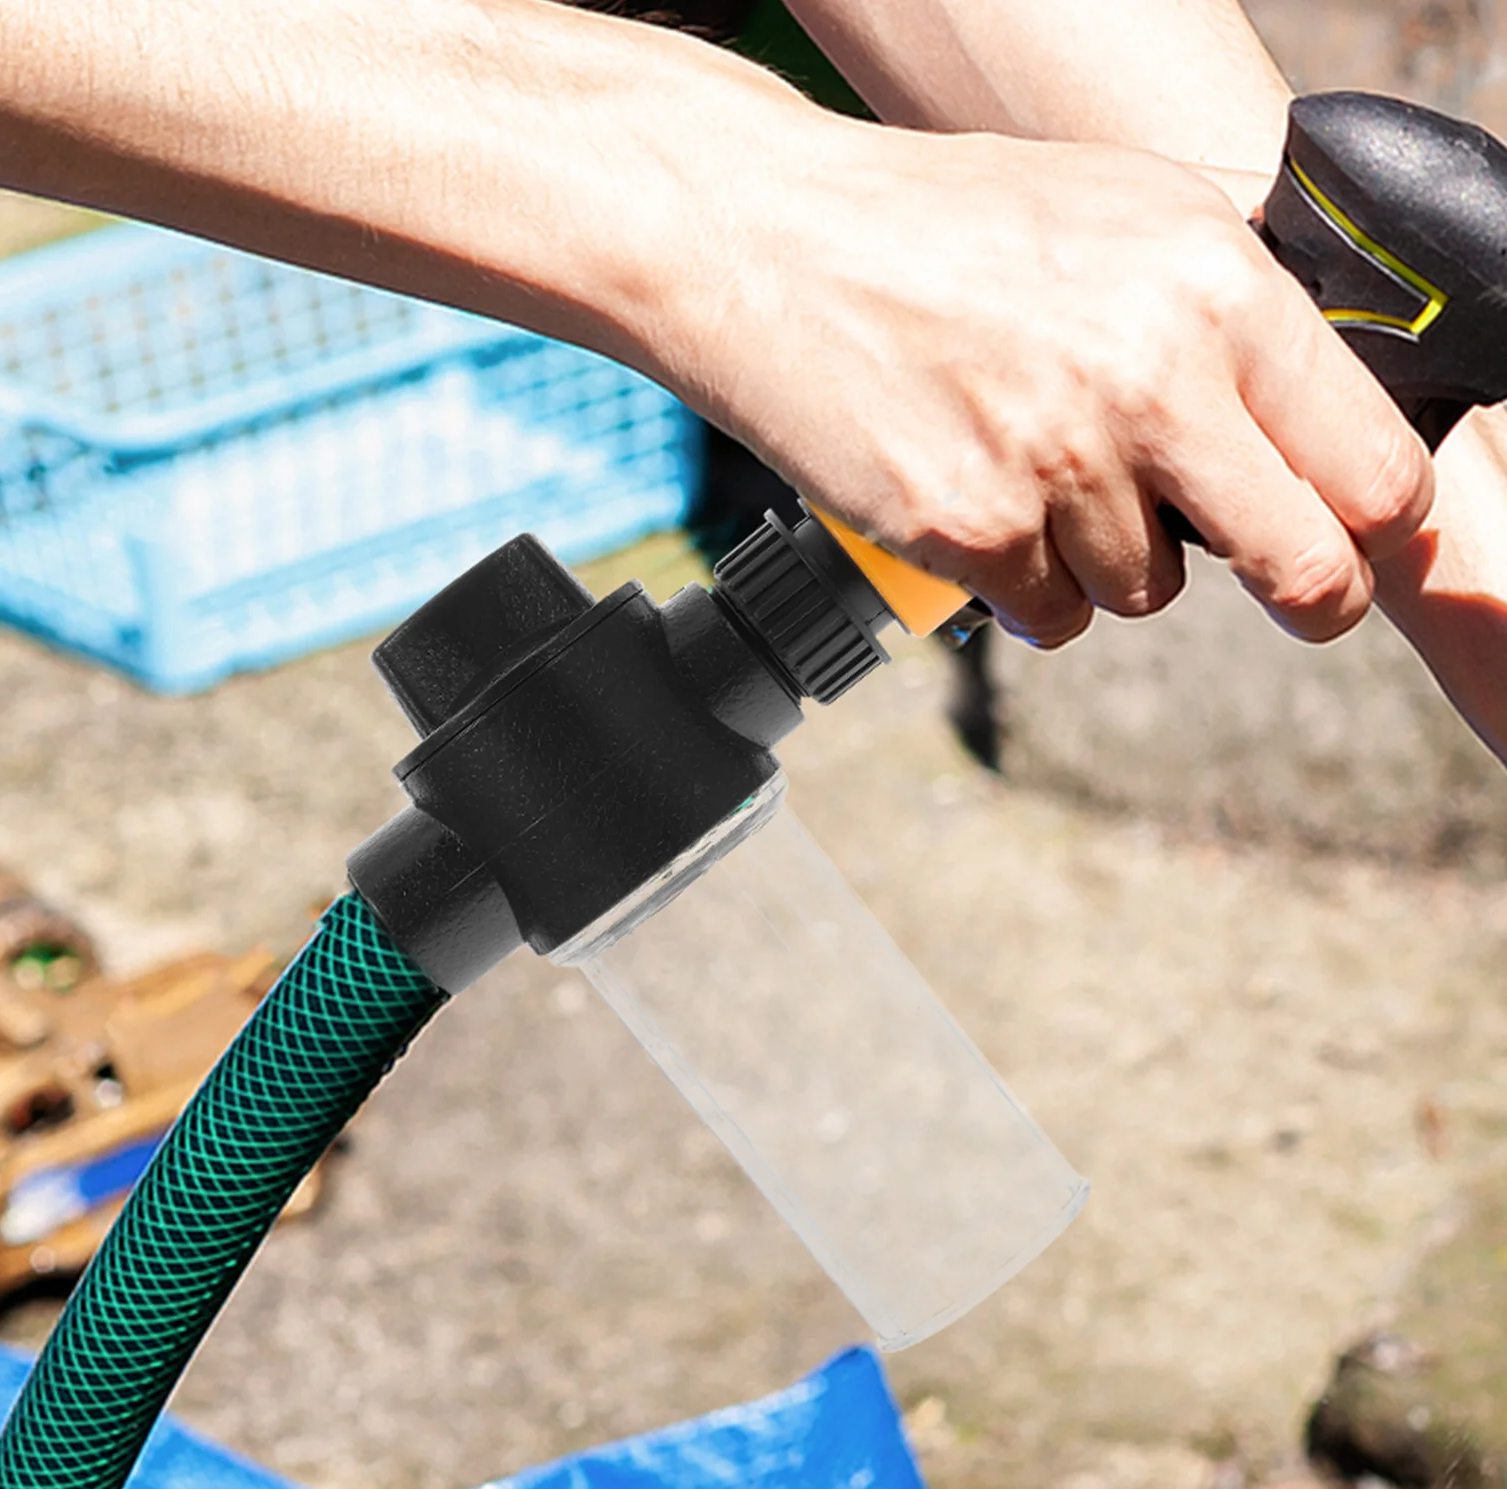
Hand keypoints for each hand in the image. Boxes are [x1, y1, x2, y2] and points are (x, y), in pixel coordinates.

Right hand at [667, 121, 1433, 646]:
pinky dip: (1029, 581)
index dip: (1379, 523)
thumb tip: (1328, 409)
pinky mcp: (968, 534)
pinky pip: (1053, 615)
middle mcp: (1147, 381)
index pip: (1375, 465)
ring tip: (1042, 465)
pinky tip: (985, 501)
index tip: (1357, 535)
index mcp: (1215, 285)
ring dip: (1116, 557)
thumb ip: (1237, 306)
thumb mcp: (1128, 211)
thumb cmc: (946, 225)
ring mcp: (1054, 468)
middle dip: (1307, 595)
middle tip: (1288, 588)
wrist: (770, 243)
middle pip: (1304, 569)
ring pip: (1152, 592)